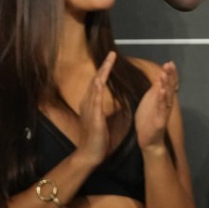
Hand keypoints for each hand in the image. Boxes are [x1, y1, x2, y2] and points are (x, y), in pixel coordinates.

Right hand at [75, 51, 117, 165]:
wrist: (89, 154)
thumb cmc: (98, 139)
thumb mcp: (105, 120)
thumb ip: (109, 109)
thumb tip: (121, 101)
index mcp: (91, 104)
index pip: (98, 83)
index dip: (105, 70)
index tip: (112, 59)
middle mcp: (88, 103)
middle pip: (96, 80)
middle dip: (104, 66)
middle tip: (112, 53)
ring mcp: (89, 109)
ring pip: (95, 85)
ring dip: (102, 72)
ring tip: (109, 60)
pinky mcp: (93, 116)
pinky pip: (94, 99)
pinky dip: (98, 88)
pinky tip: (101, 79)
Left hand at [135, 60, 178, 152]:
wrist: (148, 141)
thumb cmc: (148, 121)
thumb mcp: (150, 102)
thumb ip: (155, 90)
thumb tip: (160, 76)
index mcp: (162, 99)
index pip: (168, 84)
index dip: (170, 74)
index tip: (169, 63)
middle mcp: (166, 104)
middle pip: (170, 87)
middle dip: (170, 76)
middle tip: (169, 65)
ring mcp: (164, 112)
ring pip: (167, 96)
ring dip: (166, 85)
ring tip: (164, 74)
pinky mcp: (160, 120)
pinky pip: (162, 108)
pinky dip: (162, 99)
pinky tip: (162, 91)